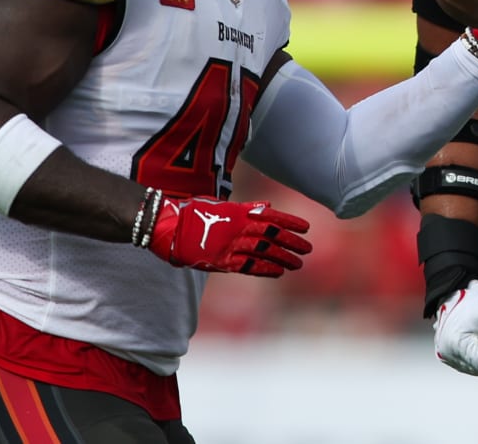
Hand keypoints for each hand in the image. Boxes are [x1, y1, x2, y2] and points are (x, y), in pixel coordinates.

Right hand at [149, 196, 311, 275]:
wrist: (169, 227)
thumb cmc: (194, 213)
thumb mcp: (222, 205)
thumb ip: (246, 208)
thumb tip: (266, 207)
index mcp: (240, 213)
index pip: (272, 217)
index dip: (290, 223)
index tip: (306, 227)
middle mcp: (239, 228)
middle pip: (273, 236)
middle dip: (292, 242)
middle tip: (308, 248)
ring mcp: (232, 245)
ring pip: (265, 252)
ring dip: (283, 258)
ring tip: (298, 263)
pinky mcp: (222, 262)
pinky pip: (249, 266)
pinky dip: (265, 269)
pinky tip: (278, 272)